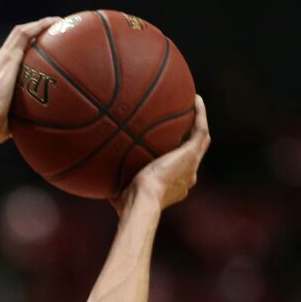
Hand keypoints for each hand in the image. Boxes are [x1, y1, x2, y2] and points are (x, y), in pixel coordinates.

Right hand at [0, 16, 61, 145]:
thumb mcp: (8, 123)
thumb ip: (18, 122)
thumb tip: (31, 132)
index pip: (10, 57)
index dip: (24, 50)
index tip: (39, 51)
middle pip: (17, 40)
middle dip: (34, 32)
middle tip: (53, 32)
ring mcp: (3, 58)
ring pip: (21, 32)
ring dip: (39, 24)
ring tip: (57, 23)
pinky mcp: (9, 57)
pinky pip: (26, 34)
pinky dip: (40, 25)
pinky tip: (55, 23)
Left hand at [111, 96, 210, 215]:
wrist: (142, 201)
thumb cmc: (127, 202)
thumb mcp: (119, 192)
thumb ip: (115, 184)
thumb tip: (99, 182)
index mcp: (174, 186)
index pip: (178, 168)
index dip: (174, 157)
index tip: (166, 147)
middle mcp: (187, 176)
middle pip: (193, 153)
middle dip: (190, 139)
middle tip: (185, 121)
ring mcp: (191, 165)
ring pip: (201, 140)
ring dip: (199, 121)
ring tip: (193, 104)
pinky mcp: (191, 154)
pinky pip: (200, 129)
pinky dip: (199, 113)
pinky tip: (194, 98)